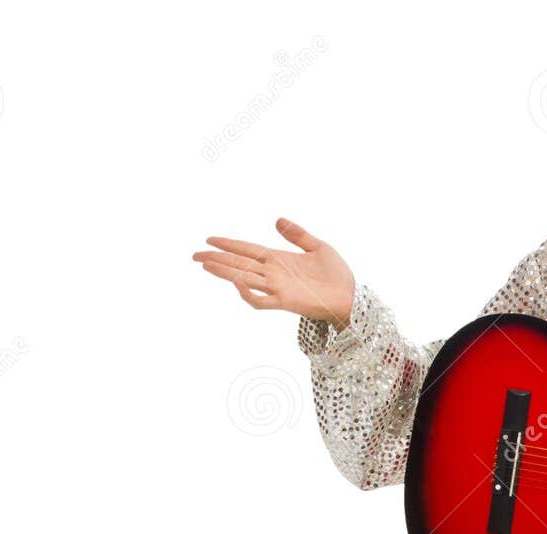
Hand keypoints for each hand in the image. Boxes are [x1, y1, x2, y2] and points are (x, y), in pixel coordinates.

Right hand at [192, 217, 356, 326]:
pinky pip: (261, 300)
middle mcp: (274, 274)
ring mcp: (278, 288)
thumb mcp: (318, 246)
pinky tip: (237, 283)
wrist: (351, 295)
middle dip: (216, 259)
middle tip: (194, 255)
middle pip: (239, 264)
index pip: (247, 250)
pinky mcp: (286, 301)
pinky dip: (248, 293)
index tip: (209, 239)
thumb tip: (277, 219)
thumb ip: (297, 234)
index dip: (229, 244)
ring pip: (244, 279)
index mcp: (279, 259)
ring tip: (205, 265)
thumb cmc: (337, 274)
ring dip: (225, 272)